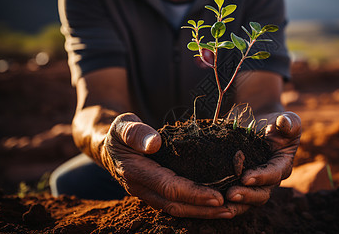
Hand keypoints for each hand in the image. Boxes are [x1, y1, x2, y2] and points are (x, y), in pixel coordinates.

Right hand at [101, 113, 241, 218]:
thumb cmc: (118, 133)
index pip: (169, 187)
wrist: (106, 147)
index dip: (194, 194)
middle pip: (176, 206)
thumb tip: (154, 143)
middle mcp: (142, 189)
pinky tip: (213, 205)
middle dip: (204, 210)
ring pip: (177, 209)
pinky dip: (195, 207)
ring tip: (229, 211)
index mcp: (136, 172)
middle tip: (232, 208)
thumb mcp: (124, 126)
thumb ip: (136, 133)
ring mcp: (148, 194)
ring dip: (203, 212)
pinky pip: (175, 204)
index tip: (218, 196)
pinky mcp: (154, 193)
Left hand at [226, 112, 300, 205]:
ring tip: (221, 202)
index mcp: (282, 165)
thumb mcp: (286, 120)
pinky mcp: (240, 184)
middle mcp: (270, 180)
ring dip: (235, 203)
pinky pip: (234, 197)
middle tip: (230, 194)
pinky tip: (212, 202)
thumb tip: (284, 122)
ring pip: (247, 200)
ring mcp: (254, 184)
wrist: (259, 125)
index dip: (261, 177)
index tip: (246, 177)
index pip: (274, 173)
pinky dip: (224, 201)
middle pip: (261, 194)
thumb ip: (289, 123)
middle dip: (246, 195)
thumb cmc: (276, 123)